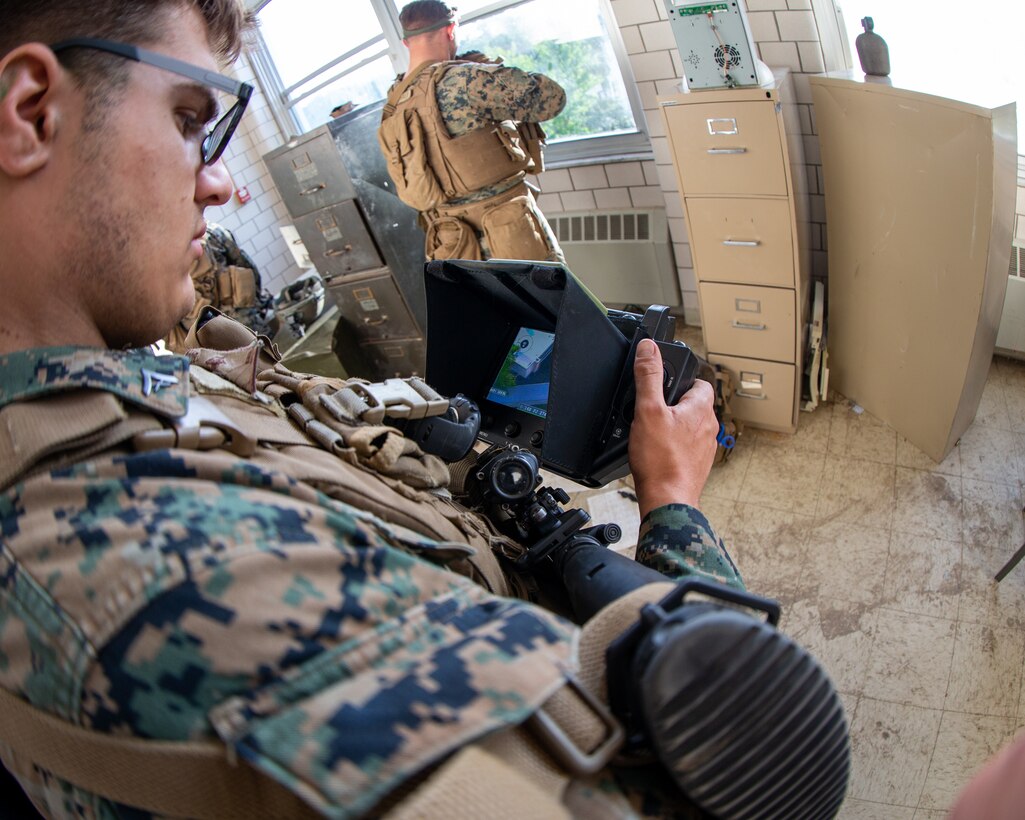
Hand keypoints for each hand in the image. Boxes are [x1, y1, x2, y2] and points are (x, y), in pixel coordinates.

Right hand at [628, 338, 718, 515]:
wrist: (667, 499)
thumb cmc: (660, 460)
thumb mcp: (648, 410)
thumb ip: (649, 376)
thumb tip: (649, 348)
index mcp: (701, 409)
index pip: (699, 382)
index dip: (681, 380)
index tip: (664, 385)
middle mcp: (709, 428)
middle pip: (692, 405)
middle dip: (673, 404)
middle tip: (652, 411)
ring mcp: (705, 448)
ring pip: (690, 427)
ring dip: (674, 426)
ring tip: (652, 434)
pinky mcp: (698, 466)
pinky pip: (687, 447)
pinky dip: (674, 446)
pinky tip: (657, 454)